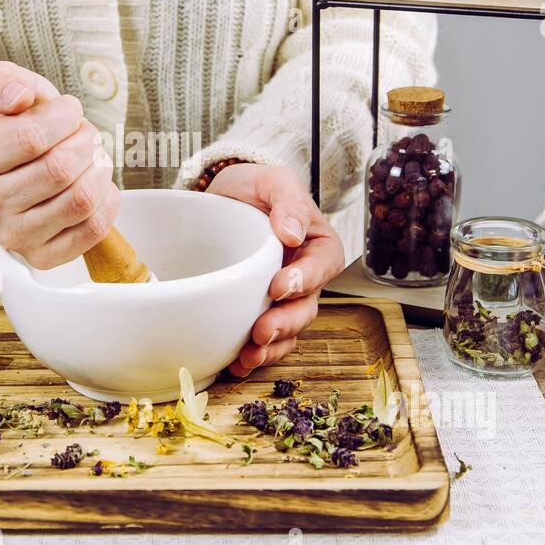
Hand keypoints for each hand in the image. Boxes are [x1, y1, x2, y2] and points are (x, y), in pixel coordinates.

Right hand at [0, 62, 117, 268]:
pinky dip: (107, 201)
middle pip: (60, 168)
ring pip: (80, 200)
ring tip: (91, 155)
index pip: (32, 136)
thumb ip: (1, 81)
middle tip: (83, 133)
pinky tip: (96, 182)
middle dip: (85, 140)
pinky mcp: (40, 255)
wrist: (4, 165)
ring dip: (99, 168)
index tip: (68, 110)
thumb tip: (20, 97)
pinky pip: (92, 230)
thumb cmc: (5, 122)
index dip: (64, 116)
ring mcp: (10, 236)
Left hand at [204, 164, 345, 377]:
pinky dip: (253, 355)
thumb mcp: (273, 181)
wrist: (222, 200)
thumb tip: (291, 233)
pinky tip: (235, 363)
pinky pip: (264, 342)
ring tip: (248, 355)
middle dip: (286, 324)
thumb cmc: (255, 187)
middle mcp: (306, 278)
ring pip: (288, 331)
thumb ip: (287, 201)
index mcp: (318, 245)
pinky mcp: (257, 312)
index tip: (279, 286)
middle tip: (261, 330)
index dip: (306, 280)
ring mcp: (282, 300)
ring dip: (271, 347)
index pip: (323, 265)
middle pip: (306, 307)